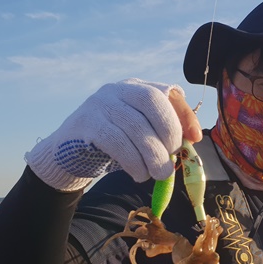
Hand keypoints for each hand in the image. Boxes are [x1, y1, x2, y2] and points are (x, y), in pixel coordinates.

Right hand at [27, 76, 201, 194]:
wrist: (69, 155)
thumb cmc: (112, 147)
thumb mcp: (140, 137)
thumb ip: (162, 135)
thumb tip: (192, 140)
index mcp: (136, 88)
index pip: (167, 91)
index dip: (183, 115)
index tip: (193, 140)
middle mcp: (119, 89)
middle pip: (152, 101)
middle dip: (168, 132)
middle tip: (171, 160)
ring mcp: (100, 103)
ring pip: (134, 125)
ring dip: (152, 154)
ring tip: (158, 175)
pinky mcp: (87, 123)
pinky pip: (116, 140)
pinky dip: (132, 160)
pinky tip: (138, 174)